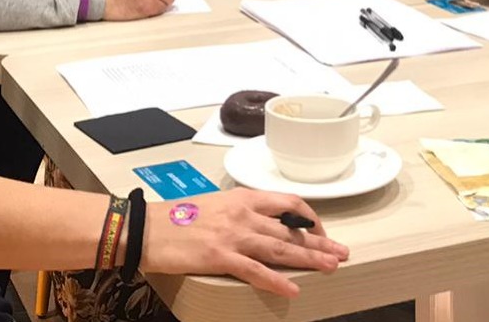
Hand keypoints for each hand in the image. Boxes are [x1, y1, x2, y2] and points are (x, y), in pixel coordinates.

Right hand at [140, 189, 347, 297]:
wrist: (147, 227)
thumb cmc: (178, 217)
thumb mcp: (217, 205)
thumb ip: (242, 212)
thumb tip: (263, 225)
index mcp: (243, 198)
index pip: (288, 203)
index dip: (309, 218)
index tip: (320, 231)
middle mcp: (243, 214)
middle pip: (290, 228)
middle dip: (320, 242)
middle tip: (341, 252)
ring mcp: (233, 235)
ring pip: (280, 248)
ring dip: (309, 258)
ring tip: (331, 266)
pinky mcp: (220, 257)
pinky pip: (255, 271)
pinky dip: (276, 281)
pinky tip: (292, 290)